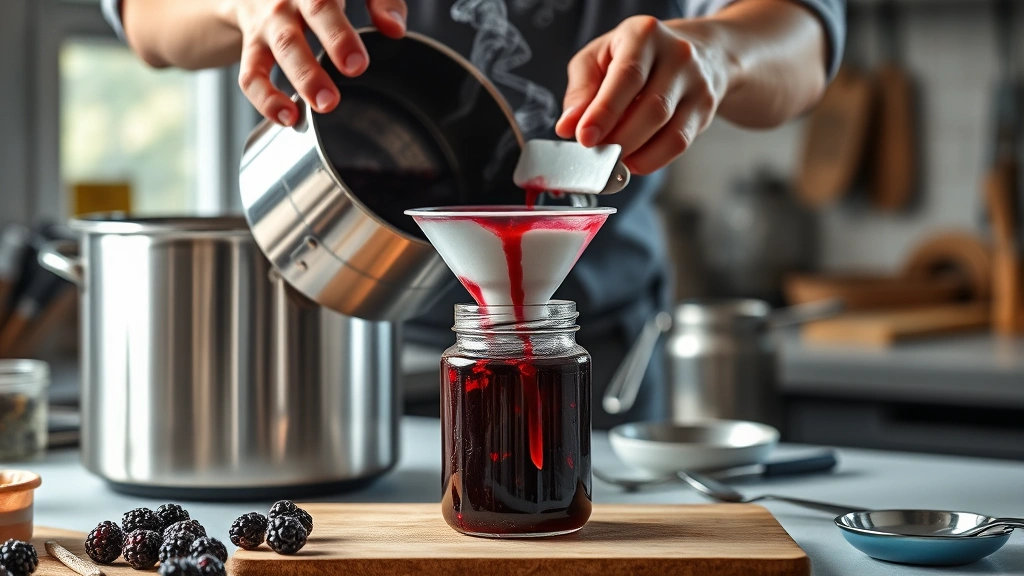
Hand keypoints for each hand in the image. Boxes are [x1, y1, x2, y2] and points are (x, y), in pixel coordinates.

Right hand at [231, 0, 406, 125]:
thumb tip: (395, 29)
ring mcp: (269, 22)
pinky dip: (265, 98)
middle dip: (321, 57)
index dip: (340, 34)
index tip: (358, 64)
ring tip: (322, 106)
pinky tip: (287, 117)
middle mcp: (288, 0)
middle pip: (304, 23)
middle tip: (341, 87)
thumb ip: (381, 0)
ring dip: (301, 79)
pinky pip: (251, 74)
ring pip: (282, 49)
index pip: (326, 3)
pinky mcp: (253, 45)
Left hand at [555, 16, 732, 174]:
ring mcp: (697, 84)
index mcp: (644, 34)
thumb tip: (568, 127)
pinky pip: (679, 144)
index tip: (584, 138)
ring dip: (635, 154)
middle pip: (652, 108)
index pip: (627, 77)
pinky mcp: (705, 109)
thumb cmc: (635, 55)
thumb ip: (581, 91)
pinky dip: (652, 160)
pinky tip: (632, 161)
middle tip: (595, 155)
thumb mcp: (599, 58)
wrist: (693, 51)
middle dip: (619, 140)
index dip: (604, 112)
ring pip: (670, 131)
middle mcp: (678, 55)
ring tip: (611, 160)